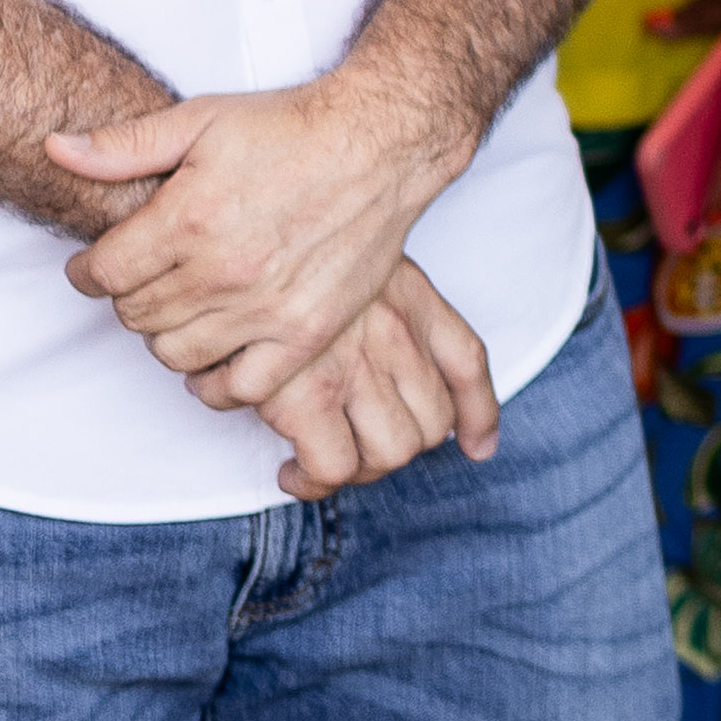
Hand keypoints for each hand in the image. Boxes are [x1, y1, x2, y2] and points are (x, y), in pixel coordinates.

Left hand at [46, 76, 474, 416]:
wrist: (381, 142)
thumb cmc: (294, 128)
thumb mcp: (201, 120)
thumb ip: (124, 145)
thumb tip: (56, 149)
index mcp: (189, 217)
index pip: (105, 275)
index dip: (89, 272)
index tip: (97, 268)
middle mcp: (223, 270)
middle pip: (136, 316)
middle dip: (130, 298)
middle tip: (146, 281)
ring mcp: (267, 307)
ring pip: (176, 354)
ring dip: (166, 336)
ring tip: (181, 311)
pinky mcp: (307, 331)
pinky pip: (242, 387)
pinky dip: (216, 384)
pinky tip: (214, 359)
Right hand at [249, 260, 499, 499]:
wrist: (242, 239)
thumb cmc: (288, 247)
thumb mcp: (357, 252)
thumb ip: (381, 292)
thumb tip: (383, 335)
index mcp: (411, 298)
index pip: (467, 363)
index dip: (479, 416)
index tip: (477, 444)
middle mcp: (396, 336)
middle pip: (433, 424)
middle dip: (399, 449)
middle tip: (358, 447)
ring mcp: (356, 368)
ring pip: (391, 453)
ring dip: (359, 470)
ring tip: (324, 460)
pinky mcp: (305, 397)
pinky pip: (333, 467)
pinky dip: (314, 482)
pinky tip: (291, 471)